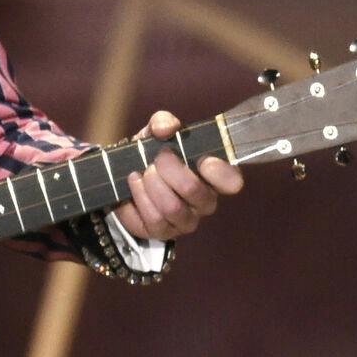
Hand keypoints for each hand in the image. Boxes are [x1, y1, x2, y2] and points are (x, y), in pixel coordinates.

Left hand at [111, 110, 244, 241]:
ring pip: (172, 209)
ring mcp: (184, 221)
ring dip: (152, 187)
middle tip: (156, 159)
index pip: (232, 181)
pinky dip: (137, 200)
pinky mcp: (162, 233)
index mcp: (212, 176)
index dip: (221, 173)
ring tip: (139, 173)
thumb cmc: (151, 155)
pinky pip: (152, 222)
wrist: (124, 177)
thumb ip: (162, 122)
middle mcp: (204, 202)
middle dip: (171, 172)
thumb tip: (166, 128)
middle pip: (195, 192)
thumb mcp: (155, 133)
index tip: (203, 160)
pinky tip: (132, 186)